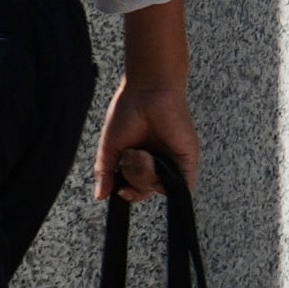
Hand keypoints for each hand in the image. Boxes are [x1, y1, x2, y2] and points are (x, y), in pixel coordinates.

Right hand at [95, 72, 199, 203]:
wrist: (147, 91)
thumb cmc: (128, 112)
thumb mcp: (111, 147)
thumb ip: (106, 173)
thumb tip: (100, 196)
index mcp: (140, 162)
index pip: (135, 190)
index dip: (128, 194)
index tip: (120, 190)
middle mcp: (158, 164)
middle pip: (145, 190)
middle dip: (133, 178)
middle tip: (131, 154)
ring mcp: (173, 162)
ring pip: (159, 188)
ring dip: (143, 173)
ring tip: (141, 150)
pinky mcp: (188, 160)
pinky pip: (182, 185)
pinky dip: (167, 181)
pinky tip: (153, 160)